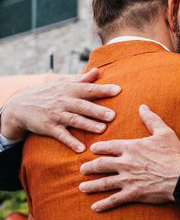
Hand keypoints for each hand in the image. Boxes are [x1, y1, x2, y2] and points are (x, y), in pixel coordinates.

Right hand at [0, 68, 119, 151]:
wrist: (19, 106)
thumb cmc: (47, 94)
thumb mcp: (62, 84)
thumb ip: (81, 79)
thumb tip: (97, 70)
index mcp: (69, 90)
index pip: (89, 89)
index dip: (103, 89)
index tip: (118, 90)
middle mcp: (63, 101)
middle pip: (82, 105)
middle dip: (97, 110)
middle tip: (112, 115)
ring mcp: (56, 114)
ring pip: (74, 120)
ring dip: (88, 125)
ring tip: (102, 129)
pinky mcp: (49, 127)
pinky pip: (61, 135)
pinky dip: (70, 142)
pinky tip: (81, 149)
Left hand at [79, 105, 179, 211]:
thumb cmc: (174, 154)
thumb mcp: (164, 133)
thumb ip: (151, 119)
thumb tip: (142, 106)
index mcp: (132, 147)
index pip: (108, 146)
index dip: (98, 148)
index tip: (92, 150)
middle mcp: (125, 163)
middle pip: (101, 165)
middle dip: (89, 167)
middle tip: (83, 169)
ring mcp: (128, 179)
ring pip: (103, 183)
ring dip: (91, 185)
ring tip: (82, 187)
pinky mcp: (133, 193)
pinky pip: (114, 199)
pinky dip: (103, 204)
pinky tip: (95, 207)